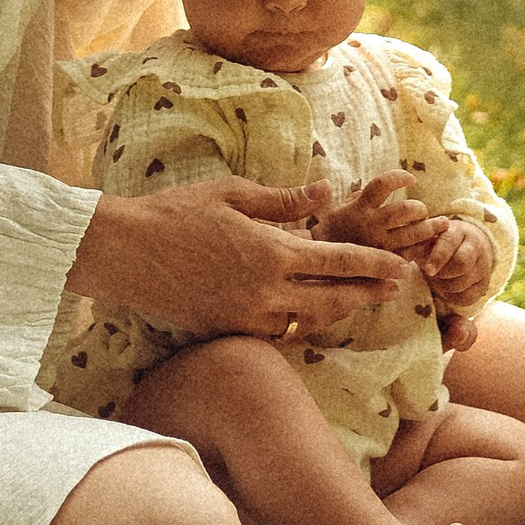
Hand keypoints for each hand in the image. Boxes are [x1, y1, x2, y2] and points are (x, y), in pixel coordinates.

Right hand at [68, 177, 412, 345]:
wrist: (123, 252)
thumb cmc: (175, 212)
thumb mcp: (232, 193)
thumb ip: (283, 199)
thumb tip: (324, 193)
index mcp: (271, 252)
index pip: (339, 261)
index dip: (374, 265)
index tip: (401, 267)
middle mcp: (265, 291)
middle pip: (333, 299)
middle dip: (367, 294)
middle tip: (396, 288)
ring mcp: (245, 316)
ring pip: (307, 322)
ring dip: (336, 312)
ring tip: (357, 301)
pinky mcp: (226, 330)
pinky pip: (274, 332)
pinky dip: (297, 324)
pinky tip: (305, 313)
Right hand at [319, 176, 431, 254]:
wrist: (321, 263)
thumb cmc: (335, 231)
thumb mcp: (343, 208)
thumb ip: (362, 197)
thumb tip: (384, 185)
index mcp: (359, 208)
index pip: (383, 185)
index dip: (400, 178)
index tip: (412, 179)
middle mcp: (370, 225)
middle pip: (406, 210)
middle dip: (420, 208)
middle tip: (423, 211)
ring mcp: (379, 246)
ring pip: (414, 234)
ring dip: (431, 227)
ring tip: (439, 225)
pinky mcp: (386, 264)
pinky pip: (411, 254)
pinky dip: (423, 247)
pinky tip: (428, 244)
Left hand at [407, 214, 497, 312]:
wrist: (467, 247)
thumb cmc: (438, 243)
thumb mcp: (428, 238)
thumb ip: (414, 244)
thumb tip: (399, 254)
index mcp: (458, 231)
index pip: (450, 243)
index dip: (438, 257)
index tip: (427, 270)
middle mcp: (475, 247)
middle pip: (461, 264)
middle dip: (442, 273)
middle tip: (431, 273)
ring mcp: (482, 266)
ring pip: (462, 284)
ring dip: (443, 286)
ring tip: (436, 279)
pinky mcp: (484, 284)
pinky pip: (467, 298)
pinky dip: (452, 297)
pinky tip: (445, 288)